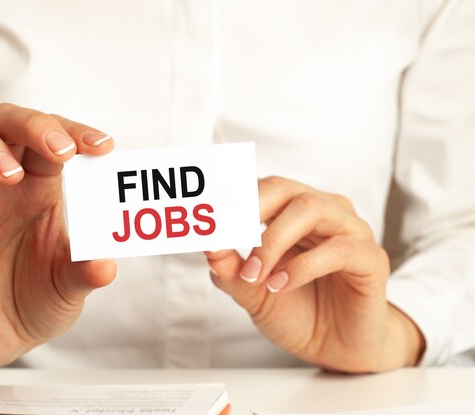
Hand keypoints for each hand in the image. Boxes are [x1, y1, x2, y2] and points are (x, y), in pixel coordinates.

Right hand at [0, 103, 115, 376]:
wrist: (2, 339)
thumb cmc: (42, 297)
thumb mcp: (71, 286)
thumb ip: (86, 272)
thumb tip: (106, 266)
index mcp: (41, 186)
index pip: (52, 139)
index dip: (75, 132)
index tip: (103, 147)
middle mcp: (2, 186)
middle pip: (4, 123)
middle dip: (32, 125)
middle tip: (62, 150)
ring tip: (12, 173)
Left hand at [206, 177, 423, 372]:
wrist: (335, 349)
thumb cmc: (296, 310)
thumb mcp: (252, 291)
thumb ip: (229, 268)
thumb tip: (207, 244)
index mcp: (291, 213)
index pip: (259, 188)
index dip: (230, 201)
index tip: (203, 223)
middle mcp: (322, 213)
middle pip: (284, 188)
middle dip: (248, 208)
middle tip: (224, 236)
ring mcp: (350, 231)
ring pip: (311, 208)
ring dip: (272, 240)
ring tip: (255, 274)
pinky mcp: (371, 259)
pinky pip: (338, 249)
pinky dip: (303, 266)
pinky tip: (282, 284)